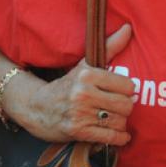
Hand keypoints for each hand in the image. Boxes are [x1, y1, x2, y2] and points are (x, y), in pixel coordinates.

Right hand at [13, 24, 135, 145]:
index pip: (127, 86)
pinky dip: (118, 138)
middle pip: (126, 105)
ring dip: (121, 123)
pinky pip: (110, 137)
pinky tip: (119, 135)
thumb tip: (128, 28)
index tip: (121, 92)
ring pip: (119, 122)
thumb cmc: (67, 85)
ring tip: (114, 119)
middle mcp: (83, 93)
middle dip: (126, 108)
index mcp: (87, 74)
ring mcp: (80, 113)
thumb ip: (109, 47)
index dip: (127, 91)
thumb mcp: (85, 65)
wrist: (37, 107)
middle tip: (118, 107)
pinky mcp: (78, 131)